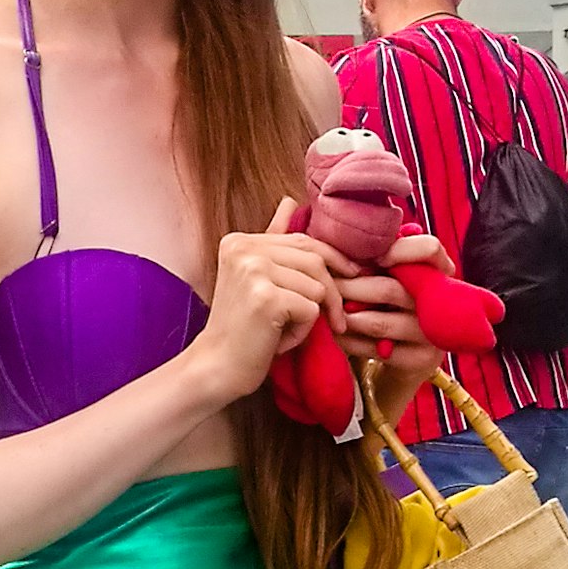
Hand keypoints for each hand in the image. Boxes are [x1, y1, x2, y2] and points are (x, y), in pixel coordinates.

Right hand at [186, 200, 338, 402]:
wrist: (216, 367)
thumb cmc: (241, 329)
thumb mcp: (255, 278)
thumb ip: (273, 241)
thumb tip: (290, 201)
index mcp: (240, 240)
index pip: (303, 240)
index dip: (332, 260)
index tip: (351, 275)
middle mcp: (244, 249)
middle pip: (315, 260)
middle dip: (331, 292)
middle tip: (336, 320)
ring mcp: (254, 271)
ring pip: (316, 287)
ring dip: (310, 316)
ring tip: (284, 330)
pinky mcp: (266, 298)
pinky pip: (311, 309)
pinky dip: (303, 332)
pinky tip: (279, 341)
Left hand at [331, 230, 456, 385]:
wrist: (407, 353)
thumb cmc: (392, 303)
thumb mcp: (390, 275)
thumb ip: (375, 258)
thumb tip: (337, 248)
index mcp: (437, 270)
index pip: (430, 249)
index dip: (399, 250)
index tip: (371, 258)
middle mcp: (440, 301)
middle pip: (389, 289)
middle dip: (350, 288)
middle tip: (328, 287)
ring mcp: (432, 334)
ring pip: (379, 323)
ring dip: (346, 316)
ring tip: (329, 311)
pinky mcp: (420, 359)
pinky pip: (376, 350)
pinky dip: (349, 341)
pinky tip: (338, 334)